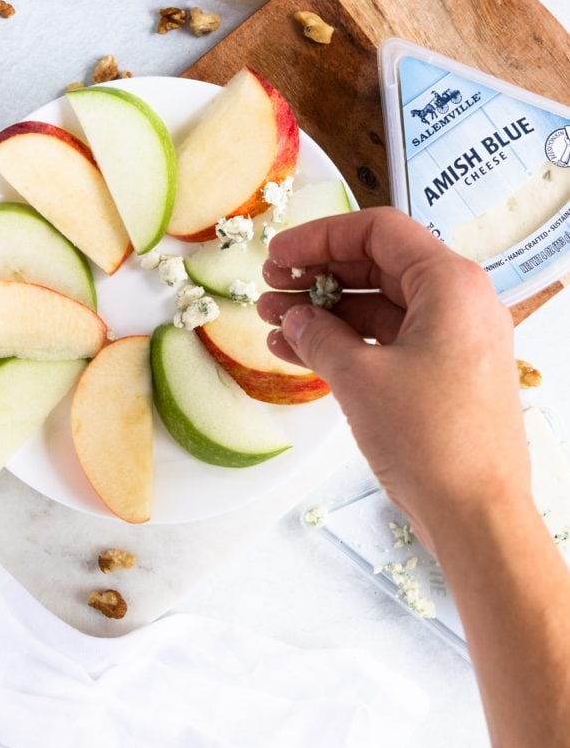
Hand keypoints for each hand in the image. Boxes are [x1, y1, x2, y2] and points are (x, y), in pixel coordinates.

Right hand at [258, 207, 530, 551]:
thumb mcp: (360, 377)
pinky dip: (345, 342)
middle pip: (377, 265)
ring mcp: (453, 340)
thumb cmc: (429, 439)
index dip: (320, 237)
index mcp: (450, 284)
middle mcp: (458, 303)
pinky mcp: (443, 374)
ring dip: (324, 311)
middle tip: (269, 289)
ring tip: (271, 323)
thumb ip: (319, 336)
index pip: (379, 231)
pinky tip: (297, 352)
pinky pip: (387, 341)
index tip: (277, 256)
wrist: (477, 516)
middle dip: (317, 275)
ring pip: (379, 305)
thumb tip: (293, 319)